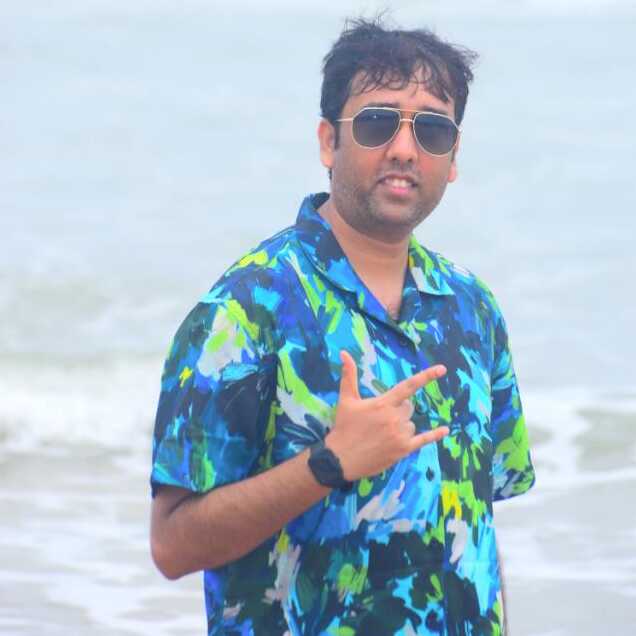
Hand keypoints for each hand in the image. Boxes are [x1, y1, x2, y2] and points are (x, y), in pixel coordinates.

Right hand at [325, 351, 448, 480]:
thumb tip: (344, 352)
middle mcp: (394, 418)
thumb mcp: (346, 399)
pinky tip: (445, 430)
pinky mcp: (403, 450)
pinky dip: (435, 435)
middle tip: (380, 419)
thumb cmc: (343, 427)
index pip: (408, 386)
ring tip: (382, 434)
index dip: (426, 376)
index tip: (442, 369)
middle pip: (408, 407)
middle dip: (398, 409)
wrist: (341, 458)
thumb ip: (349, 375)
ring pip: (411, 423)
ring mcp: (400, 434)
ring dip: (401, 426)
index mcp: (383, 403)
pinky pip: (424, 440)